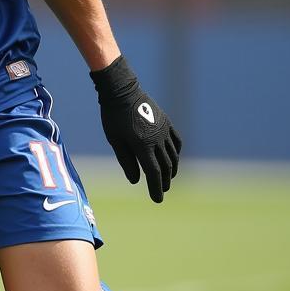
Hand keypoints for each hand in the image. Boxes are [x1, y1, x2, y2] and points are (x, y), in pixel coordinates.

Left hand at [90, 55, 181, 202]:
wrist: (122, 91)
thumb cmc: (113, 117)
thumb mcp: (115, 140)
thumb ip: (126, 161)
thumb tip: (136, 181)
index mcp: (143, 145)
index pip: (153, 172)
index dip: (155, 188)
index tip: (157, 199)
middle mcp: (157, 139)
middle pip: (165, 166)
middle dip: (164, 181)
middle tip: (162, 191)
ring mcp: (164, 130)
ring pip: (173, 155)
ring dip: (172, 169)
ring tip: (168, 180)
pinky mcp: (166, 122)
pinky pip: (176, 140)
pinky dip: (176, 152)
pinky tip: (174, 159)